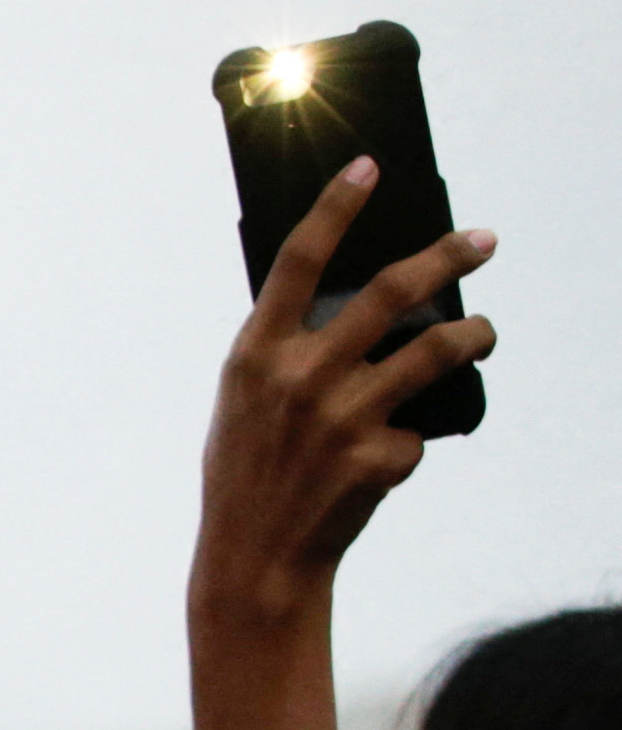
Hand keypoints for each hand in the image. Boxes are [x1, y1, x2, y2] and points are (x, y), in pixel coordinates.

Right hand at [192, 161, 497, 613]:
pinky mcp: (378, 457)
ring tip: (485, 335)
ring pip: (438, 350)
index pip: (299, 260)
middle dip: (449, 256)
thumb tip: (357, 312)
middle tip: (483, 240)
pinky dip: (411, 440)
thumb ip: (286, 358)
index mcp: (254, 355)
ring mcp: (342, 417)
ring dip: (475, 337)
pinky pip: (419, 429)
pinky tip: (386, 460)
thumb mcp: (244, 408)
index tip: (368, 166)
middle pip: (392, 291)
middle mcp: (299, 377)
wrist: (252, 563)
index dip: (335, 206)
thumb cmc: (246, 478)